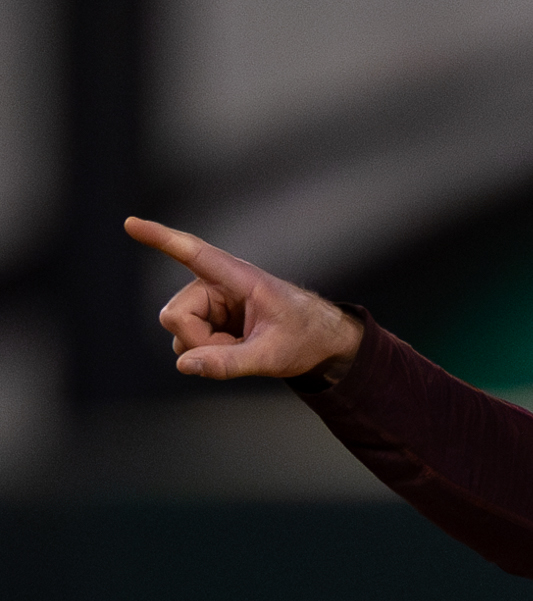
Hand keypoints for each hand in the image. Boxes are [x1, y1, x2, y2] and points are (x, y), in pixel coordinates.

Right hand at [124, 217, 362, 381]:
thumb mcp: (272, 356)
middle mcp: (216, 284)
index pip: (193, 253)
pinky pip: (189, 342)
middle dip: (198, 341)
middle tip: (237, 349)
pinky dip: (207, 353)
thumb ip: (229, 363)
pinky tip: (235, 349)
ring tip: (243, 347)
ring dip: (206, 348)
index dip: (160, 239)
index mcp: (239, 278)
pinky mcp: (208, 319)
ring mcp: (209, 302)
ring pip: (179, 331)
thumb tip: (183, 365)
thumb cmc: (305, 338)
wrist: (322, 342)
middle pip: (175, 315)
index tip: (130, 223)